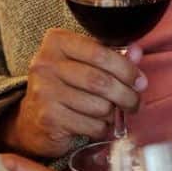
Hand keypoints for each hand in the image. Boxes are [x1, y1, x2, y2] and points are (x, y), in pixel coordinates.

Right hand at [0, 28, 146, 157]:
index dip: (126, 68)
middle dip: (126, 94)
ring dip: (113, 113)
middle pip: (100, 80)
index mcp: (56, 42)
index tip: (140, 80)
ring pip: (98, 105)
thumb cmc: (64, 86)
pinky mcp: (48, 117)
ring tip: (112, 113)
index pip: (99, 52)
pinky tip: (97, 125)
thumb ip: (110, 56)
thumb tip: (137, 53)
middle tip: (135, 102)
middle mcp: (45, 63)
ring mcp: (45, 91)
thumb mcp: (83, 64)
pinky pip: (91, 125)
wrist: (31, 120)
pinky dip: (101, 128)